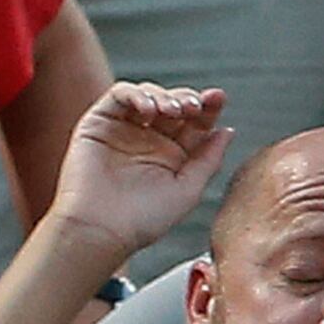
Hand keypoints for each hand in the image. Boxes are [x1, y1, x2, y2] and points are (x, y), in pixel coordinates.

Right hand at [43, 82, 228, 261]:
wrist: (101, 229)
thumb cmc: (143, 219)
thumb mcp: (188, 189)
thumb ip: (209, 158)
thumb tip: (227, 130)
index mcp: (171, 155)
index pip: (195, 121)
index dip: (208, 106)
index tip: (218, 98)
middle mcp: (147, 140)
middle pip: (174, 102)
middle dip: (188, 98)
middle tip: (194, 107)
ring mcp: (122, 130)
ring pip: (148, 94)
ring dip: (164, 95)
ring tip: (172, 110)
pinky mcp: (97, 124)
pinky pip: (117, 95)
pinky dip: (136, 94)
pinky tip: (148, 110)